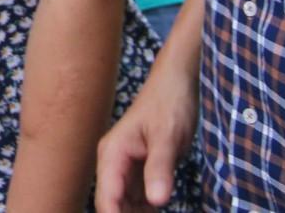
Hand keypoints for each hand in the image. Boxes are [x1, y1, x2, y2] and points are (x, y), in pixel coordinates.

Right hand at [95, 67, 196, 211]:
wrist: (178, 84)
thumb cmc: (169, 104)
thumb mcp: (167, 137)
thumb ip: (160, 169)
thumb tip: (157, 202)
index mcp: (112, 154)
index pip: (106, 199)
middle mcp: (114, 163)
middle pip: (113, 205)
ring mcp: (127, 167)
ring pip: (125, 204)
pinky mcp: (141, 170)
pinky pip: (139, 199)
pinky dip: (147, 210)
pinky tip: (159, 212)